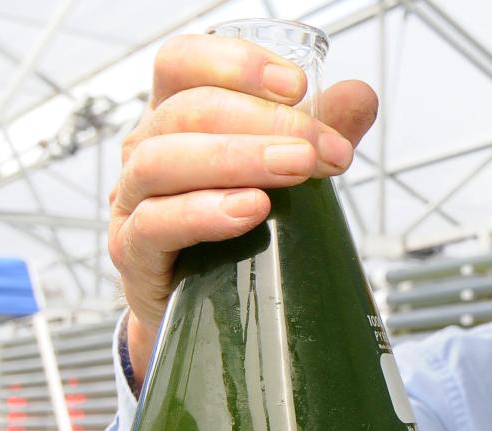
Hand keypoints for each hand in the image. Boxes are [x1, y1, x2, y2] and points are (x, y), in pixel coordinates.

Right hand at [108, 33, 377, 389]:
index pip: (183, 62)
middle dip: (263, 122)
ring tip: (296, 169)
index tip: (298, 85)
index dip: (236, 64)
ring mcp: (132, 201)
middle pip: (185, 111)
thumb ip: (318, 133)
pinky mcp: (133, 253)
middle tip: (322, 149)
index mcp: (175, 116)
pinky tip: (250, 210)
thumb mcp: (280, 172)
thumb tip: (360, 97)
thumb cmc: (235, 227)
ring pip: (163, 161)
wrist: (203, 306)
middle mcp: (145, 150)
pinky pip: (155, 224)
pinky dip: (204, 213)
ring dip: (236, 159)